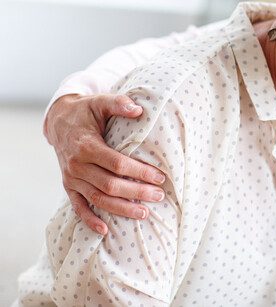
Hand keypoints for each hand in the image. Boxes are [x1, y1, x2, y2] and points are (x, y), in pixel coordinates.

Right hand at [45, 94, 166, 234]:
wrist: (59, 120)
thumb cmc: (86, 111)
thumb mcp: (100, 101)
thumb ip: (119, 104)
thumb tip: (138, 109)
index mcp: (86, 146)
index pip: (117, 164)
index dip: (139, 172)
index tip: (160, 177)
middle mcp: (76, 165)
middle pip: (109, 185)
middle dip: (136, 192)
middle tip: (159, 196)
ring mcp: (71, 178)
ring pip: (97, 199)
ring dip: (120, 209)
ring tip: (144, 213)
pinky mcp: (68, 185)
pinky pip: (77, 206)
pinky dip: (89, 220)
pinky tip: (105, 230)